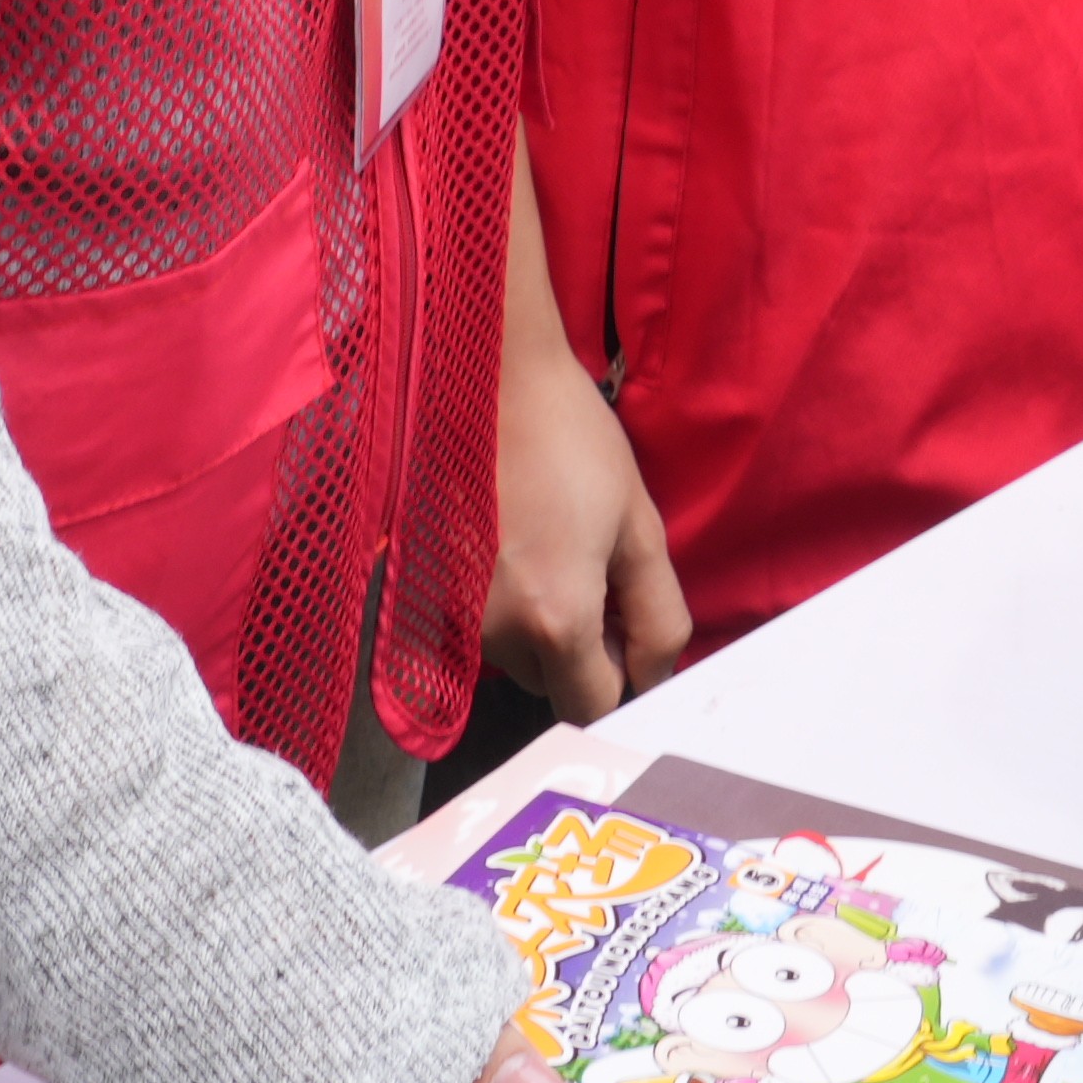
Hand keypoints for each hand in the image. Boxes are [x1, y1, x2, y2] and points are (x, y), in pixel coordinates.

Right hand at [480, 304, 683, 729]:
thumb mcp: (639, 527)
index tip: (630, 630)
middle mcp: (493, 630)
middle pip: (549, 685)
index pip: (592, 705)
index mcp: (555, 620)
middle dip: (580, 650)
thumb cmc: (571, 439)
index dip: (623, 676)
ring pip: (511, 654)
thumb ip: (657, 615)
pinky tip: (514, 539)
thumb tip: (655, 675)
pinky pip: (477, 622)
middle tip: (596, 572)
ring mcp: (451, 609)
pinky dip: (501, 601)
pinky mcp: (425, 584)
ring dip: (538, 625)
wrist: (490, 377)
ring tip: (552, 544)